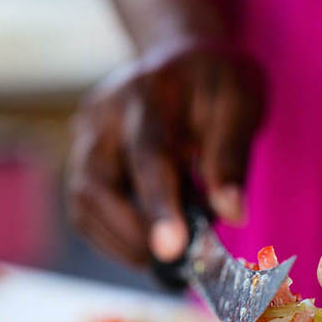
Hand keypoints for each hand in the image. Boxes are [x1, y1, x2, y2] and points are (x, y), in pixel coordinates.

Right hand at [68, 46, 264, 265]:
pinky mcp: (82, 154)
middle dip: (133, 234)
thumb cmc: (215, 83)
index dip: (158, 207)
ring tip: (165, 258)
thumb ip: (231, 158)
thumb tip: (231, 215)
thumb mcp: (240, 105)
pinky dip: (113, 235)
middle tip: (175, 263)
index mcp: (150, 95)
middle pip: (97, 184)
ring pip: (83, 201)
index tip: (171, 251)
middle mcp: (105, 114)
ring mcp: (86, 134)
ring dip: (121, 241)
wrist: (180, 58)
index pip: (148, 156)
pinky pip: (85, 207)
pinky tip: (146, 243)